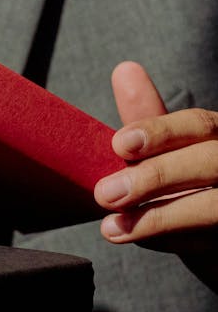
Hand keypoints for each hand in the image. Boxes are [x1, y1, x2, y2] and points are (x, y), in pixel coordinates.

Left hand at [94, 61, 217, 291]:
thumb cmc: (188, 187)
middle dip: (156, 177)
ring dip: (160, 218)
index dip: (160, 132)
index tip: (119, 144)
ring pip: (213, 208)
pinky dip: (177, 241)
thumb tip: (124, 69)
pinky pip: (212, 240)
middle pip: (211, 161)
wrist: (216, 241)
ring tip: (112, 228)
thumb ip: (149, 119)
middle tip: (105, 193)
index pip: (199, 125)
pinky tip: (143, 241)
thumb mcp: (169, 152)